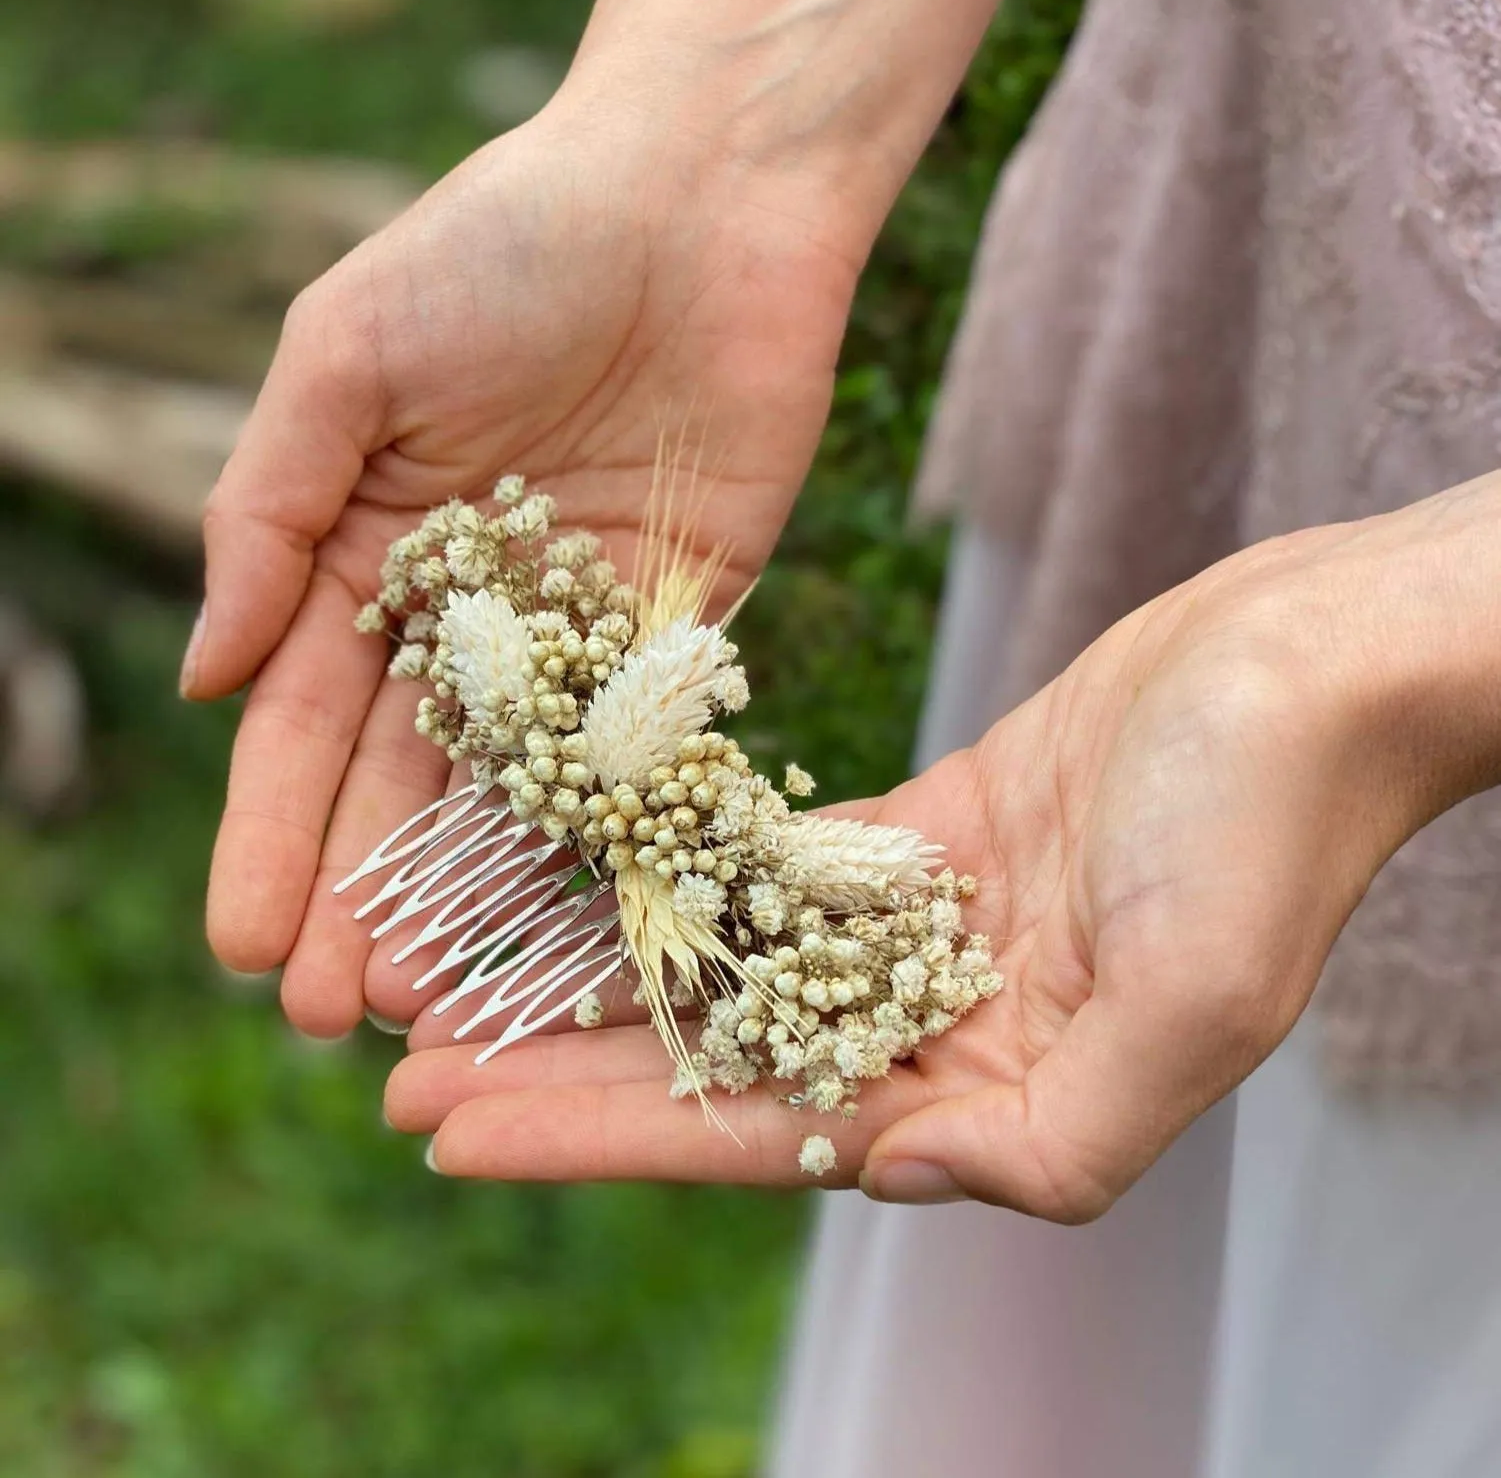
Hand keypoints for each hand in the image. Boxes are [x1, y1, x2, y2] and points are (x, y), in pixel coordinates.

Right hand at [187, 99, 861, 1035]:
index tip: (250, 945)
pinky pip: (640, 757)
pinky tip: (573, 927)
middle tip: (333, 1019)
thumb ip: (268, 514)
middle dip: (364, 897)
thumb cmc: (503, 249)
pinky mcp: (684, 634)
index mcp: (368, 555)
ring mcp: (578, 636)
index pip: (306, 722)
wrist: (700, 205)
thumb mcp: (345, 358)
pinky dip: (606, 841)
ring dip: (474, 899)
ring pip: (517, 796)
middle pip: (406, 783)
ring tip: (433, 1005)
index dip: (275, 835)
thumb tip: (201, 676)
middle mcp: (468, 615)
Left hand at [382, 485, 1500, 1219]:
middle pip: (713, 1061)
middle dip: (560, 1070)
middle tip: (405, 1068)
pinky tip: (590, 875)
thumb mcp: (1195, 1004)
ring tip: (464, 978)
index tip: (453, 1129)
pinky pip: (776, 868)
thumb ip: (1058, 1135)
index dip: (596, 1137)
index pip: (757, 1133)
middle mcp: (952, 1027)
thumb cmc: (1272, 824)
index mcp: (1000, 1095)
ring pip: (728, 965)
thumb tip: (891, 1175)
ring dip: (601, 974)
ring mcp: (932, 929)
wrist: (1312, 666)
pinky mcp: (931, 833)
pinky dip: (682, 877)